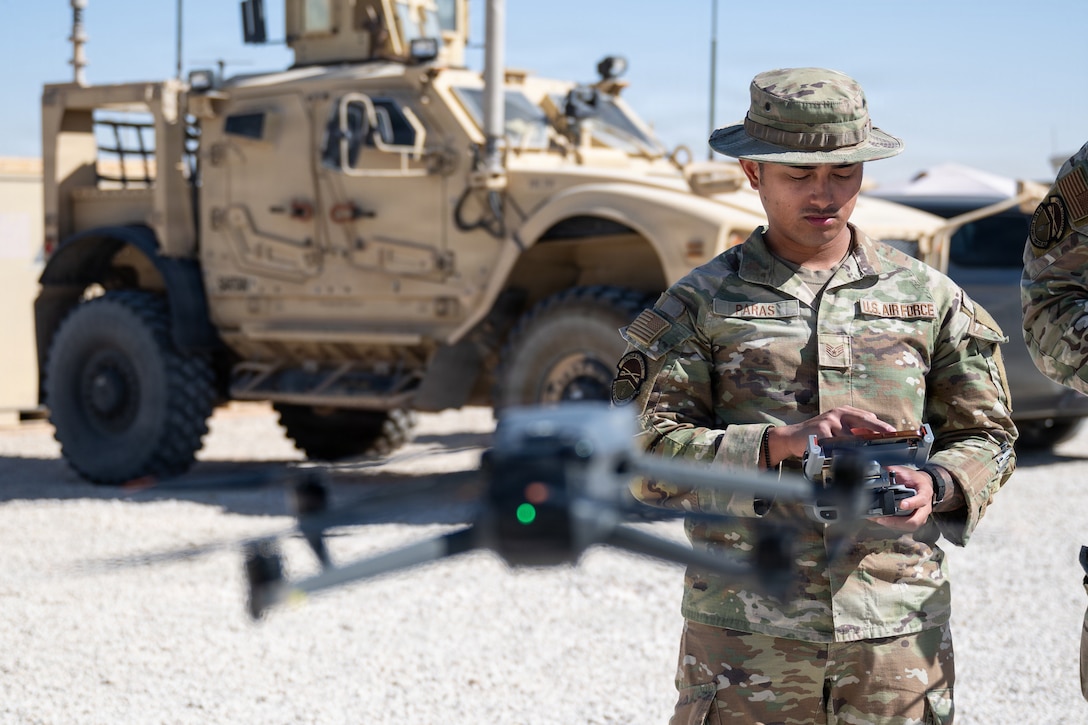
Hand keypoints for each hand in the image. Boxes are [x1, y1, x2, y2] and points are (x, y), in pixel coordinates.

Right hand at [765, 406, 896, 465]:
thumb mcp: (835, 427)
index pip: (866, 417)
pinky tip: (846, 457)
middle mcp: (837, 414)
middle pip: (864, 420)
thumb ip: (852, 429)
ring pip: (852, 437)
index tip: (893, 432)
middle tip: (891, 435)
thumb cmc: (816, 434)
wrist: (792, 437)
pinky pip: (838, 444)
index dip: (880, 425)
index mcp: (843, 411)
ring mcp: (829, 422)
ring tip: (868, 455)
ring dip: (860, 447)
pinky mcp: (821, 432)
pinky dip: (843, 452)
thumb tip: (874, 436)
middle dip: (879, 429)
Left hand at [873, 466, 932, 531]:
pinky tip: (881, 520)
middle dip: (898, 522)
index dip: (912, 503)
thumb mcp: (908, 472)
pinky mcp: (914, 521)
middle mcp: (925, 508)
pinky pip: (905, 527)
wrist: (924, 485)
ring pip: (909, 526)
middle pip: (916, 520)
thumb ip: (895, 471)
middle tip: (883, 518)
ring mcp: (920, 516)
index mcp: (925, 493)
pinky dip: (892, 525)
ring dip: (893, 525)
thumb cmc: (916, 480)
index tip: (901, 504)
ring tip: (878, 520)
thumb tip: (882, 469)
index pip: (921, 500)